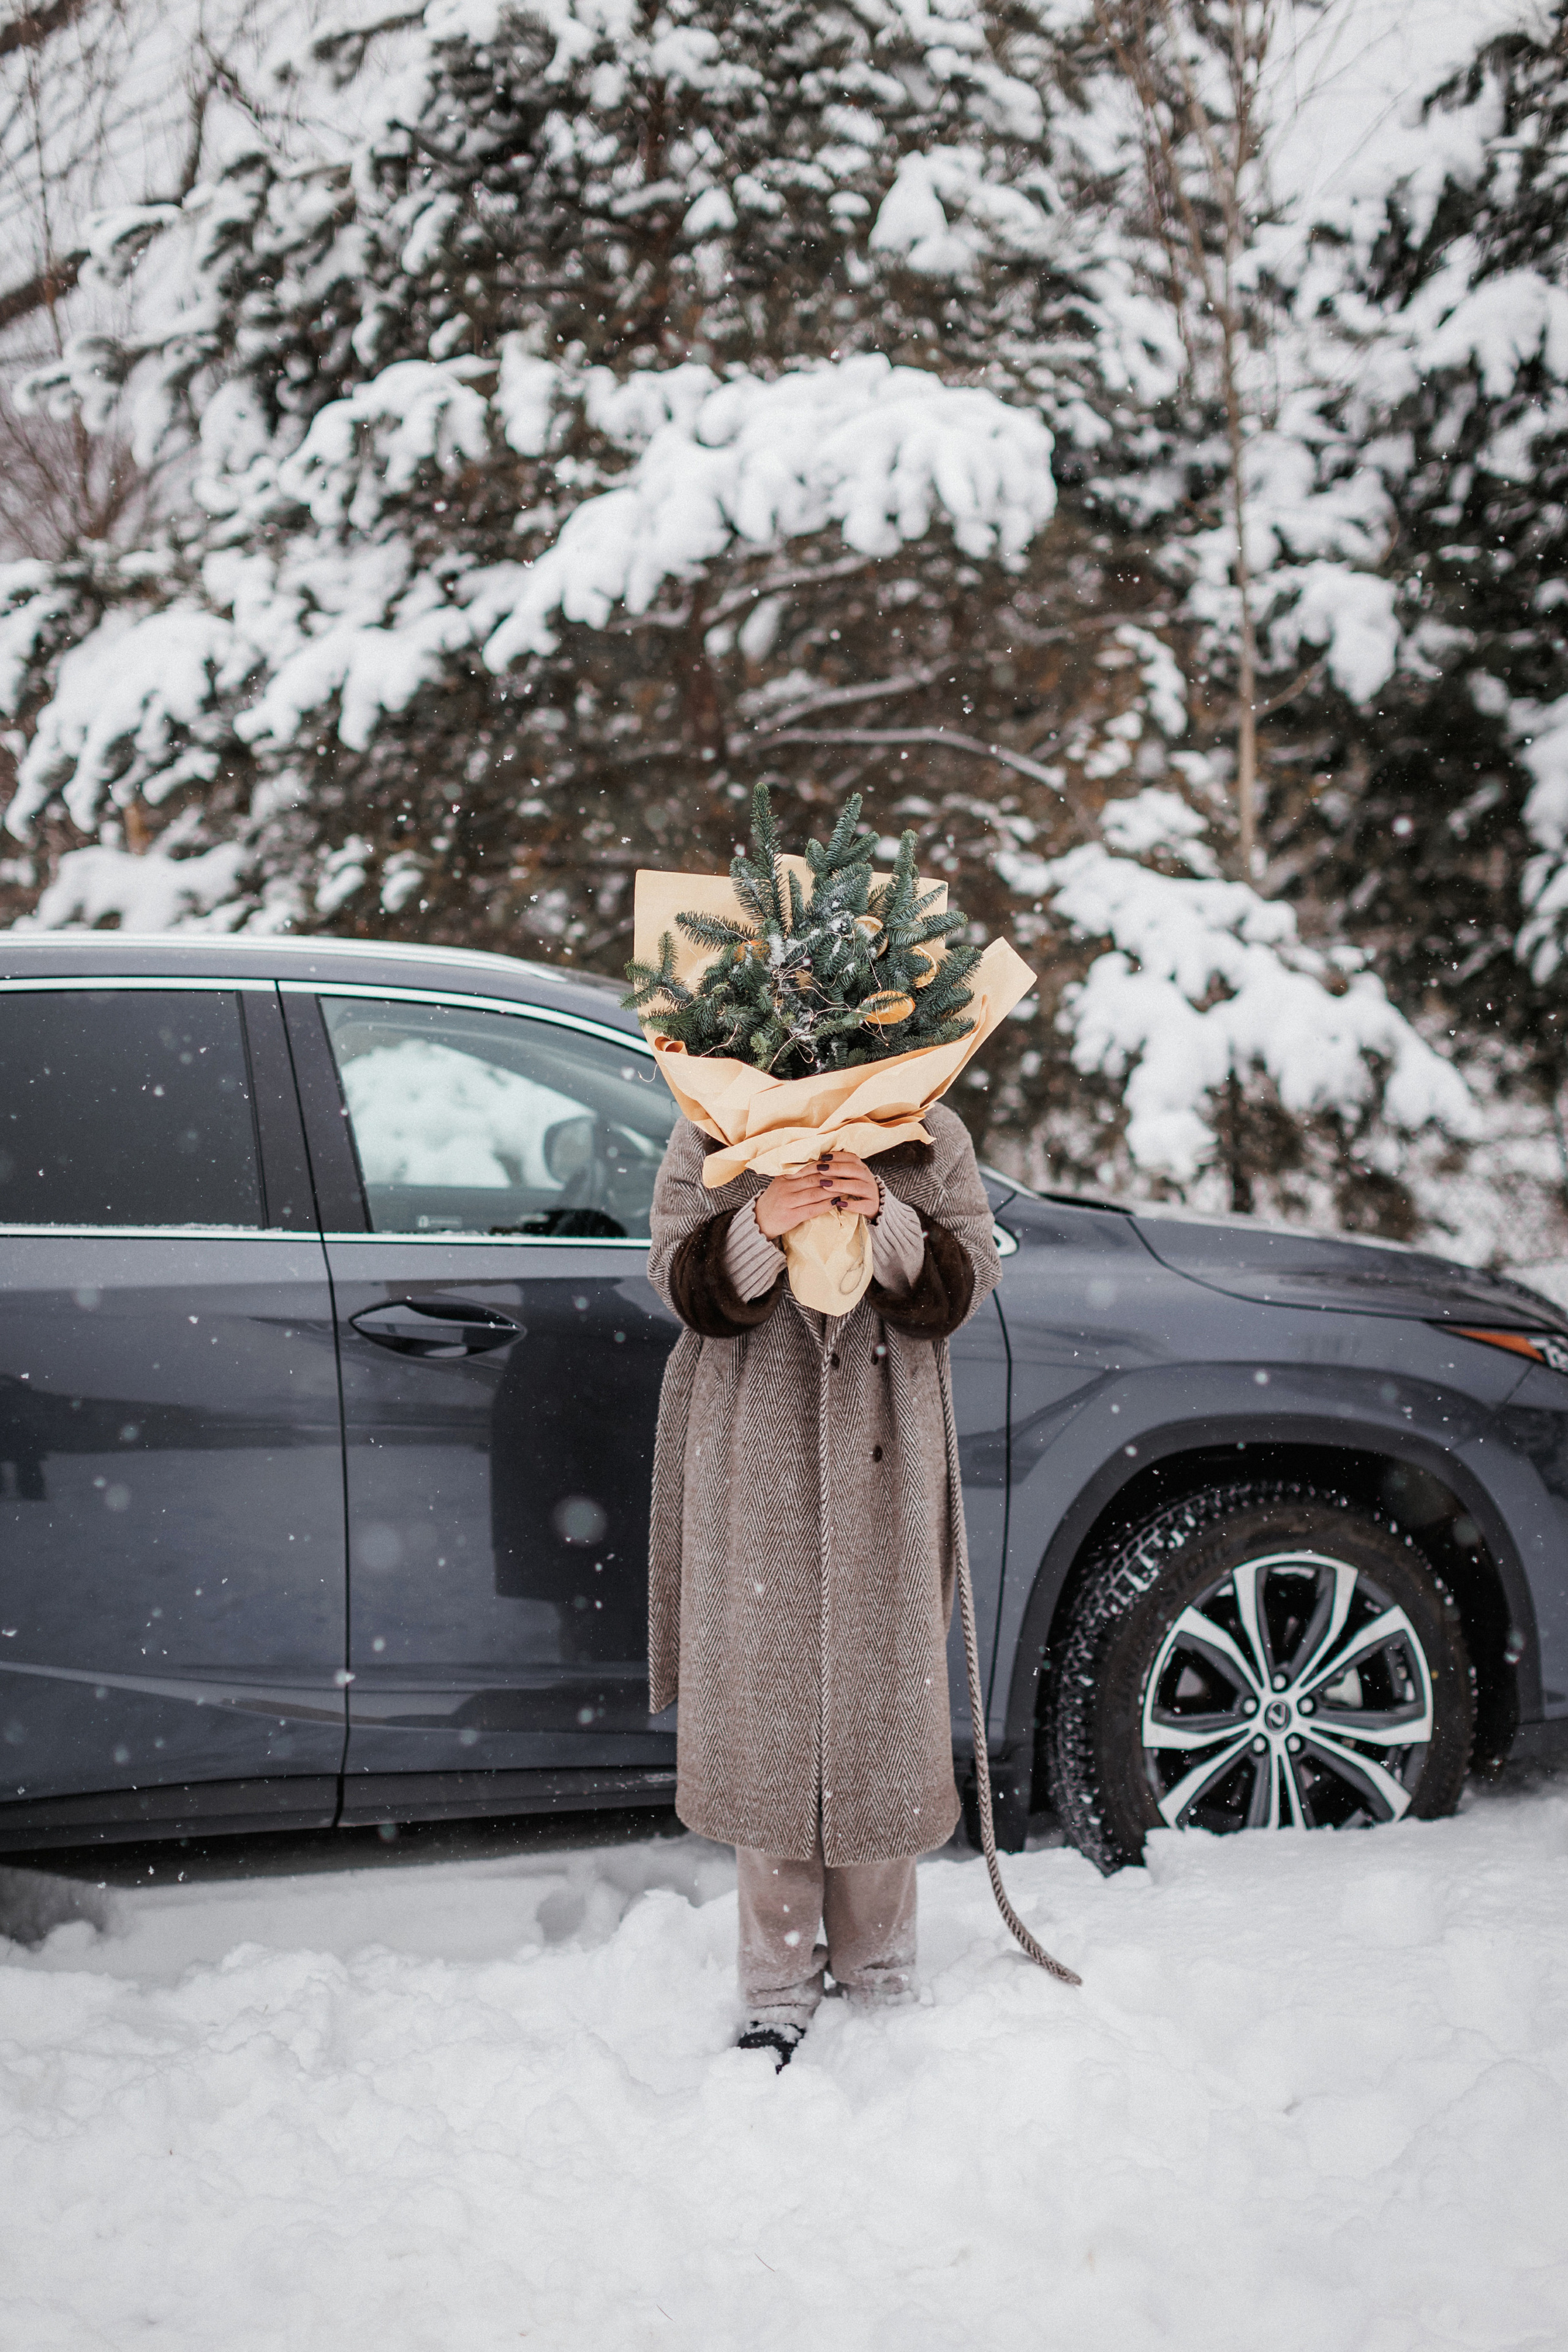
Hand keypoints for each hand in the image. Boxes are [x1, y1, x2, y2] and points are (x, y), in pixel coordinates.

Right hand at [755, 1151, 881, 1237]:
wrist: (759, 1220)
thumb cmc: (775, 1201)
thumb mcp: (782, 1184)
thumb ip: (797, 1175)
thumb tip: (820, 1165)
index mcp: (784, 1177)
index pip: (808, 1168)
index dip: (825, 1166)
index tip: (839, 1164)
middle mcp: (785, 1187)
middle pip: (814, 1179)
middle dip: (832, 1177)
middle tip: (847, 1175)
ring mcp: (788, 1202)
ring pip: (815, 1193)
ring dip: (833, 1190)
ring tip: (846, 1188)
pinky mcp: (792, 1216)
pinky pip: (813, 1209)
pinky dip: (826, 1205)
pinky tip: (836, 1202)